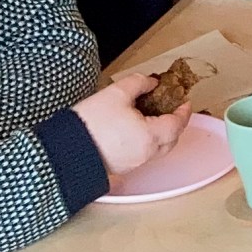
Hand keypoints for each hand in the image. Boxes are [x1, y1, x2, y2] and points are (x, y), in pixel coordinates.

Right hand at [74, 73, 191, 179]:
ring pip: (157, 149)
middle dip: (175, 124)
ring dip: (161, 134)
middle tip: (172, 109)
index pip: (177, 124)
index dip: (183, 111)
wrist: (66, 151)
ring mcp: (134, 163)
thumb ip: (138, 83)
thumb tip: (151, 83)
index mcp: (150, 136)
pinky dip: (147, 141)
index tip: (185, 101)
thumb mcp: (116, 94)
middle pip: (171, 140)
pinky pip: (143, 154)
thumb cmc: (91, 123)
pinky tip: (137, 130)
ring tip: (154, 116)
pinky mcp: (122, 168)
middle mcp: (146, 153)